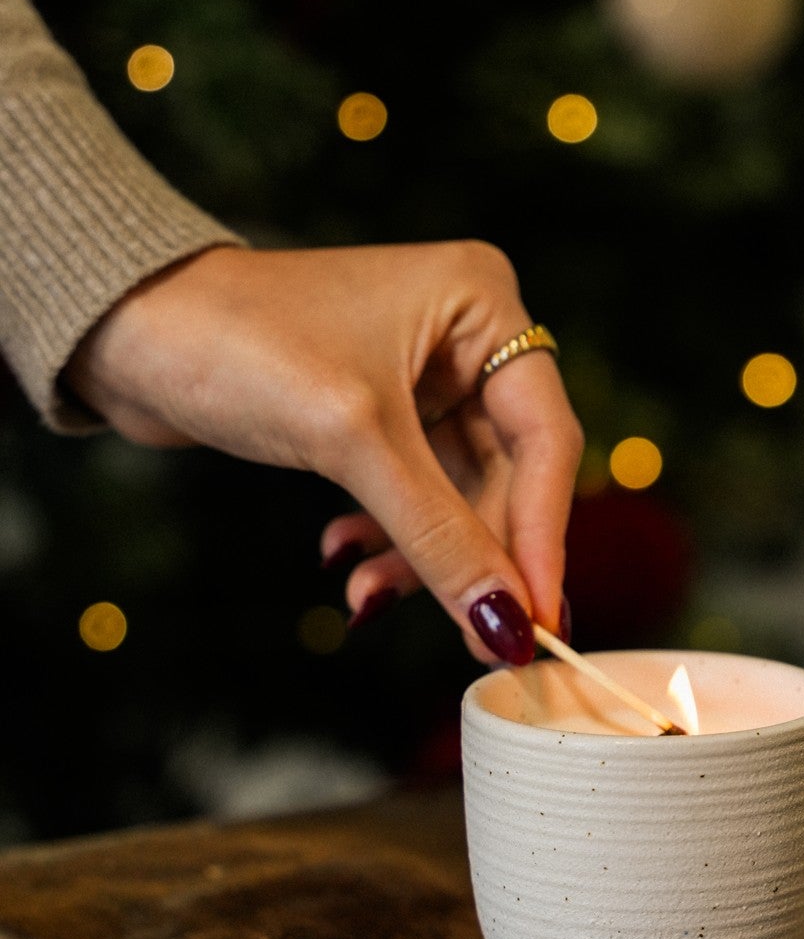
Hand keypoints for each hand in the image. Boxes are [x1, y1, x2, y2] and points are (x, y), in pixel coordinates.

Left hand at [65, 242, 583, 662]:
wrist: (124, 328)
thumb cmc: (237, 341)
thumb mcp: (353, 440)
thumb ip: (439, 534)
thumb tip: (507, 624)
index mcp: (483, 302)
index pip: (545, 438)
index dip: (542, 537)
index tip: (536, 620)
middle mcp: (465, 334)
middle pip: (506, 477)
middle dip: (471, 557)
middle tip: (464, 636)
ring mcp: (423, 376)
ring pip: (457, 497)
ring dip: (419, 556)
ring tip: (365, 594)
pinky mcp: (379, 415)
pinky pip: (413, 496)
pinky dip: (387, 537)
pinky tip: (344, 559)